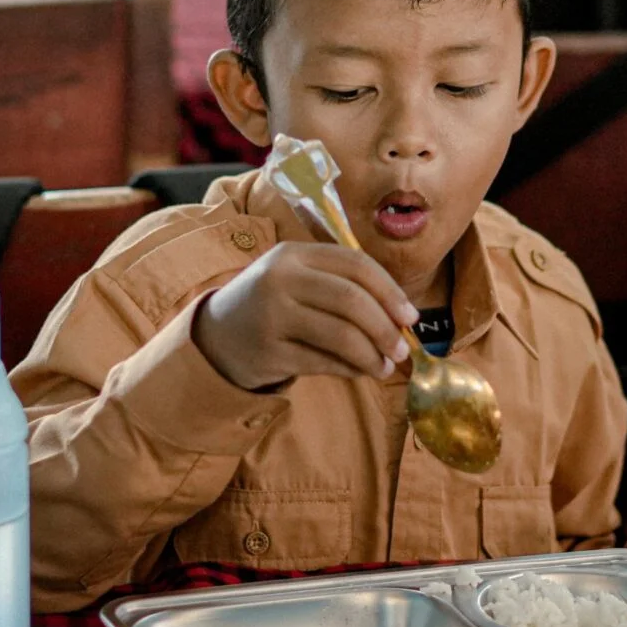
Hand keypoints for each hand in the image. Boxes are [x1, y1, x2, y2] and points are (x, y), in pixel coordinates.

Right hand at [192, 241, 416, 392]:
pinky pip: (323, 362)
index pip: (355, 264)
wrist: (216, 335)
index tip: (410, 317)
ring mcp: (271, 316)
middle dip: (385, 328)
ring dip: (372, 355)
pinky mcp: (268, 352)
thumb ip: (344, 287)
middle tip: (402, 350)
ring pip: (340, 335)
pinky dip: (350, 369)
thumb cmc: (273, 305)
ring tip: (386, 367)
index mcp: (293, 254)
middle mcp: (279, 279)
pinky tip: (361, 372)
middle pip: (350, 300)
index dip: (390, 291)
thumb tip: (401, 319)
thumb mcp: (299, 280)